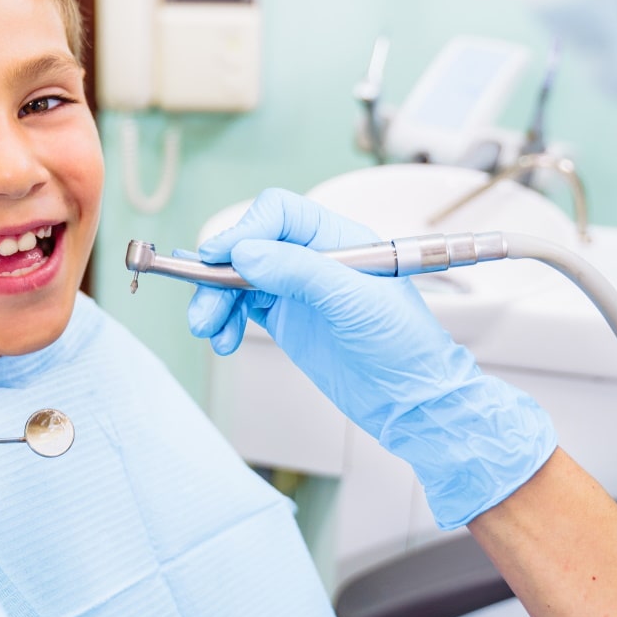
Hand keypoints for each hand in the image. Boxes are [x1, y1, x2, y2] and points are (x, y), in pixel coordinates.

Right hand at [187, 188, 555, 528]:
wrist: (411, 402)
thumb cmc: (404, 346)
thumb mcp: (356, 302)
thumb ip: (300, 271)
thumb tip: (245, 253)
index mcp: (339, 238)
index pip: (279, 214)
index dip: (245, 229)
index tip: (218, 257)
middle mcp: (314, 257)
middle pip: (250, 246)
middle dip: (220, 273)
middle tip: (205, 306)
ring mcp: (297, 288)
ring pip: (238, 278)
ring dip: (216, 300)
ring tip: (208, 329)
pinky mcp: (286, 318)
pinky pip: (241, 308)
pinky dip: (226, 321)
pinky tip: (224, 340)